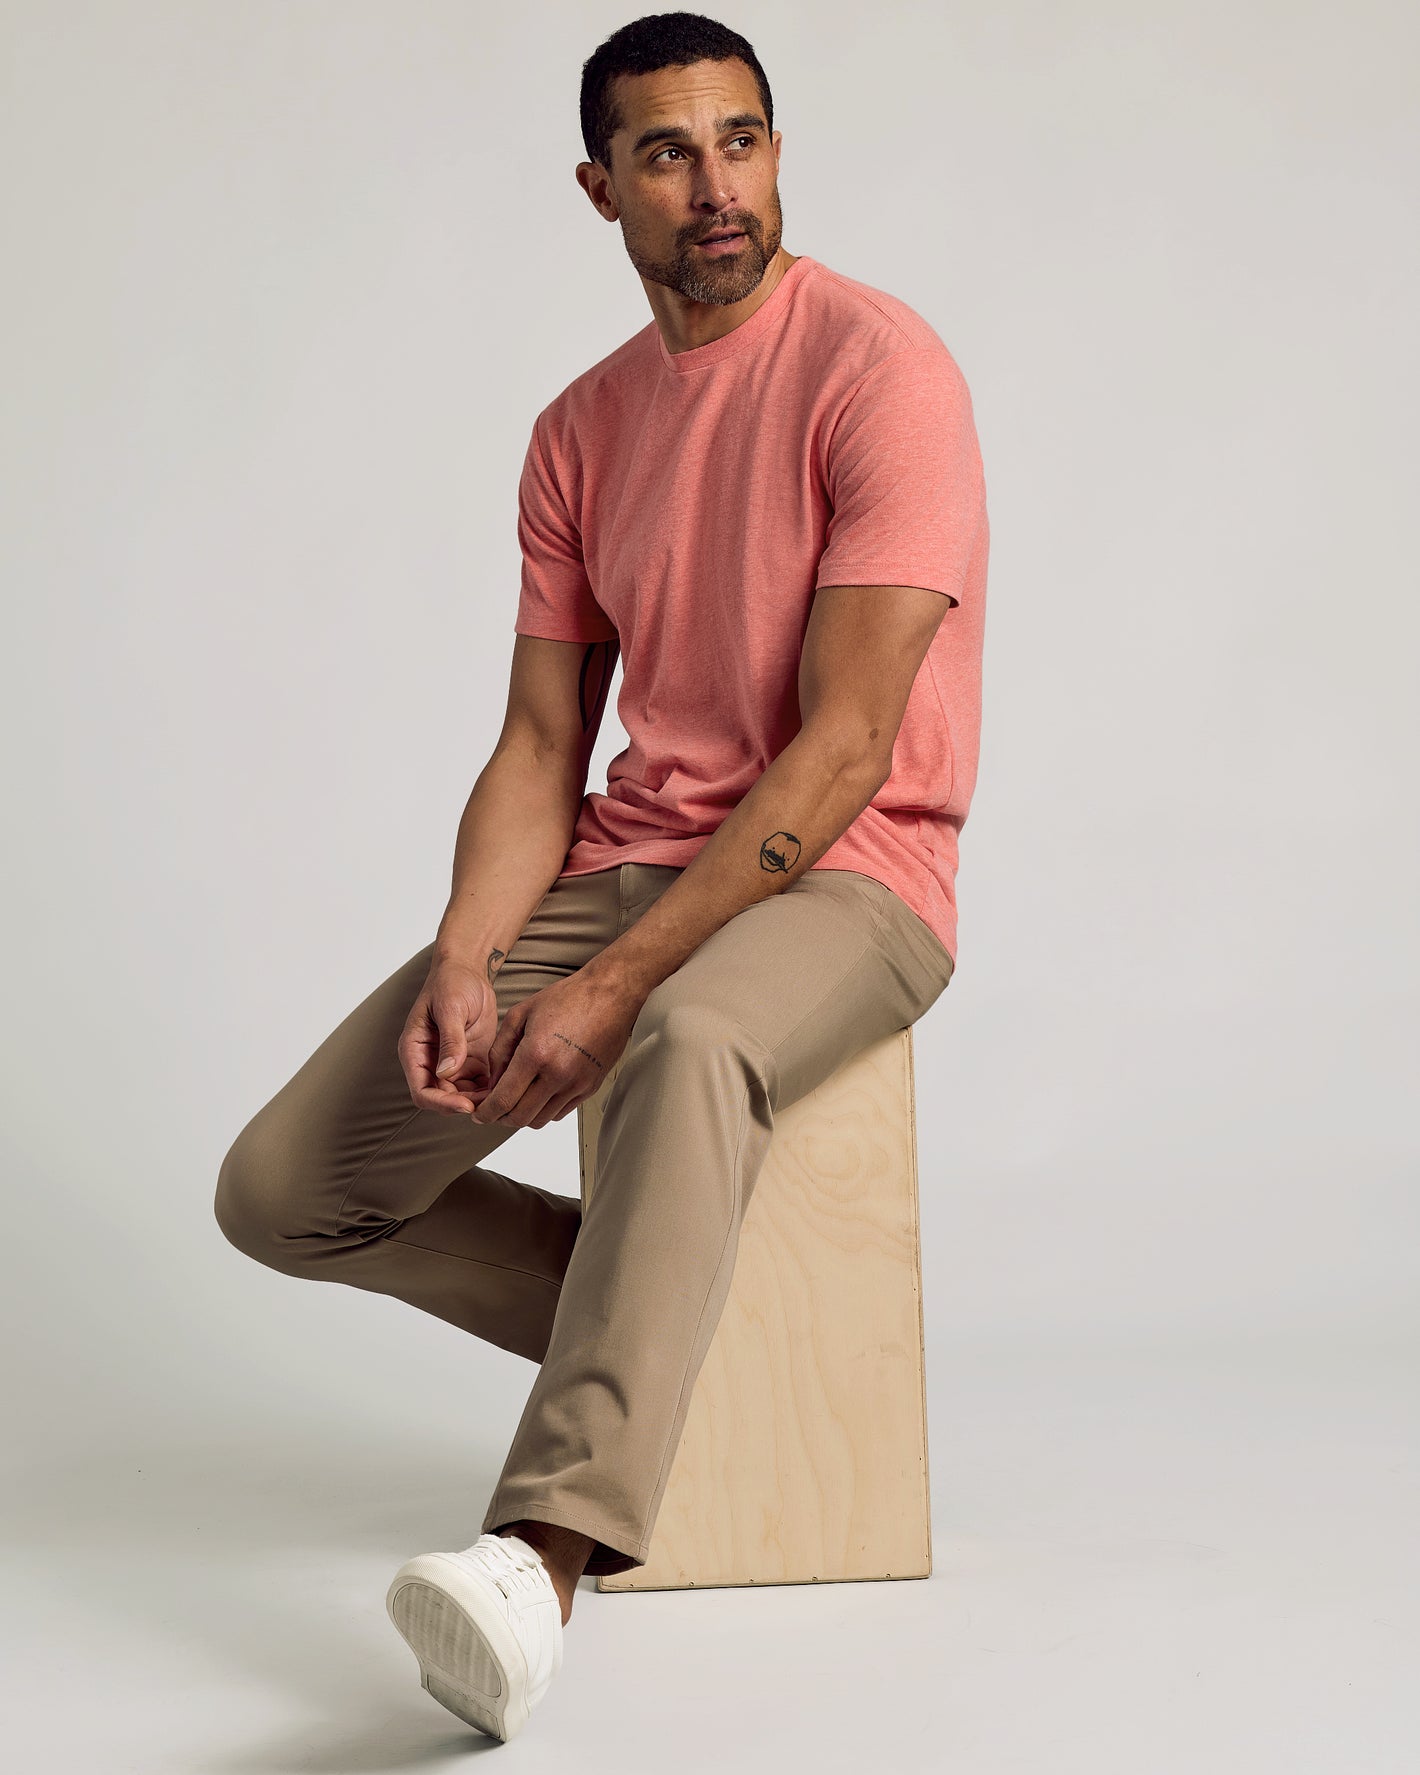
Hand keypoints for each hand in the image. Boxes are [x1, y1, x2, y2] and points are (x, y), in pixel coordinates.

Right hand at [398, 955, 497, 1115]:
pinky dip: (491, 1089)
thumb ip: (450, 1040)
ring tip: (502, 1095)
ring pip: (463, 1096)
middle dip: (466, 1104)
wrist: (468, 969)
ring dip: (481, 1100)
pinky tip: (508, 1084)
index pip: (422, 1092)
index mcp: (415, 1051)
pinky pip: (480, 1084)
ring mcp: (452, 1063)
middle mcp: (431, 1062)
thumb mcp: (450, 1008)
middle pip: (443, 1098)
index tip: (466, 1105)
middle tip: (492, 1103)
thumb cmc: (451, 982)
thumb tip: (446, 1072)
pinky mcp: (471, 1060)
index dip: (442, 1103)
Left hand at [472, 966, 641, 1129]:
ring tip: (516, 1101)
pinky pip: (561, 1112)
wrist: (609, 995)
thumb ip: (499, 1051)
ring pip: (541, 1119)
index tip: (479, 1114)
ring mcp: (577, 1083)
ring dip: (523, 1116)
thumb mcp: (520, 1015)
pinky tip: (538, 1094)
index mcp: (536, 1054)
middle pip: (520, 1117)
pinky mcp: (591, 1087)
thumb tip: (493, 1083)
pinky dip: (545, 1110)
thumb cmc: (568, 998)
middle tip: (494, 1110)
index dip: (486, 1113)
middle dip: (501, 1118)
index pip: (503, 1100)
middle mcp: (558, 1074)